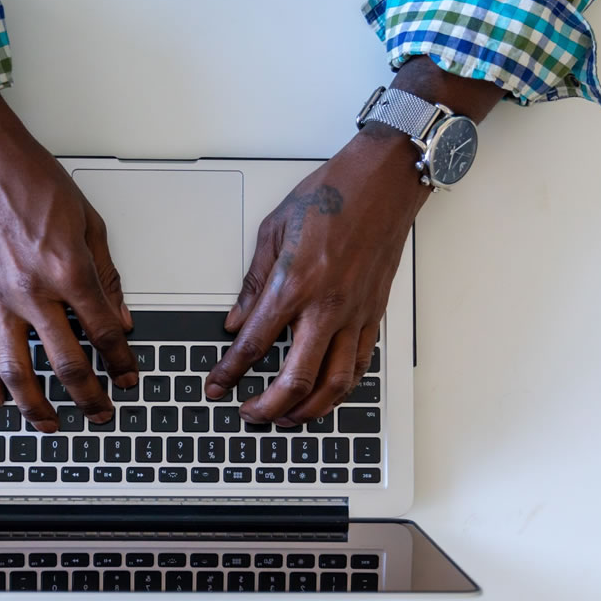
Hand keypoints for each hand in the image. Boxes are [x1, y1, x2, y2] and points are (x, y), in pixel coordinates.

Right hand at [0, 93, 137, 432]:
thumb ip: (108, 277)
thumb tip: (122, 317)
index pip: (105, 333)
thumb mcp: (91, 224)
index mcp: (69, 271)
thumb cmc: (35, 183)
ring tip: (50, 423)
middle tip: (99, 411)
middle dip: (88, 396)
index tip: (128, 378)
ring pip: (16, 370)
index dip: (121, 363)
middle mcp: (33, 291)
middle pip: (66, 363)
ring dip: (35, 405)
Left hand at [202, 131, 426, 424]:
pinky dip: (341, 389)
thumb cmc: (332, 195)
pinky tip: (326, 394)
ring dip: (308, 410)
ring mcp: (355, 314)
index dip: (230, 372)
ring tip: (287, 418)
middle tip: (250, 414)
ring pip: (334, 383)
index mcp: (294, 284)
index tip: (217, 386)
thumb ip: (254, 283)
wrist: (383, 183)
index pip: (254, 344)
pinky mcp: (373, 314)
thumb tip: (236, 320)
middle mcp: (326, 306)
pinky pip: (359, 365)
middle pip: (296, 378)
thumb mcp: (274, 230)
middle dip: (268, 406)